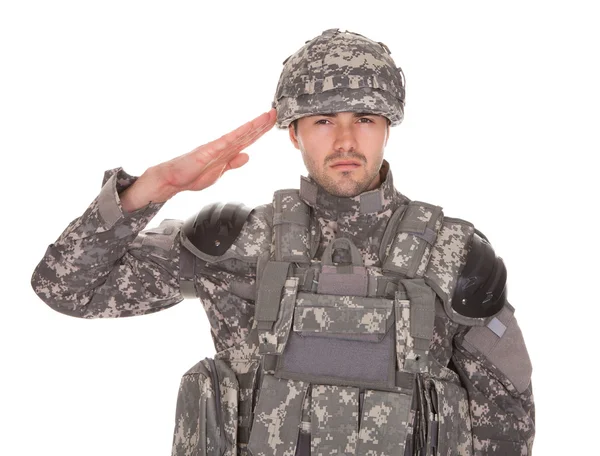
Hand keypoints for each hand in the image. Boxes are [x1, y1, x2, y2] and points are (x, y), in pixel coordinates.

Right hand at [120, 109, 276, 211]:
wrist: (171, 180)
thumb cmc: (191, 175)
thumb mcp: (219, 172)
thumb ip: (232, 164)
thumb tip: (247, 156)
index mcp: (226, 152)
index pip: (247, 139)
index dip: (260, 130)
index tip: (273, 121)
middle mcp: (222, 146)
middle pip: (246, 133)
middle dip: (261, 124)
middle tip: (275, 113)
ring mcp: (214, 148)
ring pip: (238, 135)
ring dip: (253, 126)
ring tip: (266, 117)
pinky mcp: (205, 153)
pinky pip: (223, 144)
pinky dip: (234, 137)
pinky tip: (245, 132)